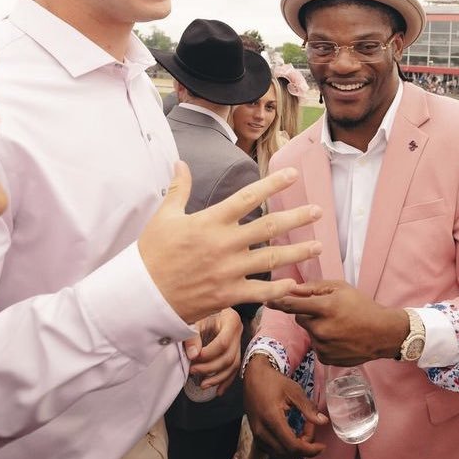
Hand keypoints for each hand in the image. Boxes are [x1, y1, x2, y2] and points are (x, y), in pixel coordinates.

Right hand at [139, 163, 321, 322]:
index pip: (248, 197)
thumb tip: (180, 163)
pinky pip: (260, 291)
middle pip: (269, 226)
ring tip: (319, 246)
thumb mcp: (164, 216)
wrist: (140, 295)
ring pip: (271, 258)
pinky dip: (279, 288)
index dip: (273, 184)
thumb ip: (178, 189)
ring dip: (298, 251)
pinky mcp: (227, 295)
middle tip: (318, 211)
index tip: (293, 175)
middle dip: (297, 218)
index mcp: (211, 221)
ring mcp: (229, 271)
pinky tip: (295, 282)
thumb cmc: (151, 254)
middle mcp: (225, 244)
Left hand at [183, 309, 242, 394]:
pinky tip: (218, 391)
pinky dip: (226, 380)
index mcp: (231, 319)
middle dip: (210, 368)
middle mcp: (238, 330)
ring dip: (218, 378)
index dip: (208, 355)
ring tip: (202, 384)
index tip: (193, 359)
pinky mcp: (236, 349)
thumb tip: (193, 355)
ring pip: (233, 365)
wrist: (207, 306)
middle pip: (229, 356)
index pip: (223, 343)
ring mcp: (239, 340)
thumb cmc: (200, 312)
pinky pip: (235, 368)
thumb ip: (193, 336)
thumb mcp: (195, 320)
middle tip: (193, 371)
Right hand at [243, 354, 326, 458]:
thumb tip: (323, 422)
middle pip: (288, 455)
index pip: (293, 446)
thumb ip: (308, 408)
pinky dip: (287, 448)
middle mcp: (262, 433)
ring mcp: (257, 437)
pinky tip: (294, 433)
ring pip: (281, 457)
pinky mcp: (257, 437)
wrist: (253, 377)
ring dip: (296, 449)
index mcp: (272, 419)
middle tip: (311, 428)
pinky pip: (274, 452)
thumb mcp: (294, 390)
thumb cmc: (274, 381)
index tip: (322, 445)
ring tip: (303, 430)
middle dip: (305, 447)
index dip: (310, 450)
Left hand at [268, 280, 408, 365]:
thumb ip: (315, 288)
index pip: (294, 304)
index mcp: (325, 308)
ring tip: (338, 326)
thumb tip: (293, 288)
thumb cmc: (362, 305)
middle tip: (327, 311)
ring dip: (317, 328)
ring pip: (309, 333)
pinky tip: (339, 338)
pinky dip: (324, 342)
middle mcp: (321, 328)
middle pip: (300, 318)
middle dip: (308, 313)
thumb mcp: (341, 288)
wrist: (382, 333)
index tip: (266, 301)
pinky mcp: (325, 359)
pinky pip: (317, 347)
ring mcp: (323, 346)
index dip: (279, 302)